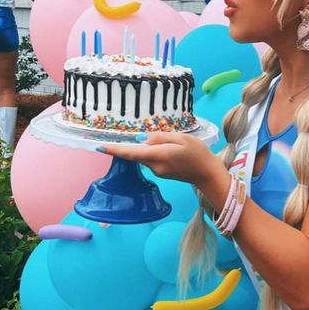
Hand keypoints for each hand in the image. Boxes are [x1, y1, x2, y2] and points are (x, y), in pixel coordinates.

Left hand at [98, 132, 224, 187]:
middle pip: (138, 152)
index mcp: (158, 156)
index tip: (100, 147)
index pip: (131, 153)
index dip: (115, 150)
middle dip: (139, 143)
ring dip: (150, 147)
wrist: (208, 174)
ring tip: (173, 142)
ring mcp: (158, 171)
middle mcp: (155, 166)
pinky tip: (172, 148)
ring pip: (146, 155)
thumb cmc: (198, 153)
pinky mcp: (162, 173)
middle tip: (156, 135)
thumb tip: (142, 139)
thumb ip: (160, 137)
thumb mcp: (181, 138)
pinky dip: (155, 152)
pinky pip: (152, 159)